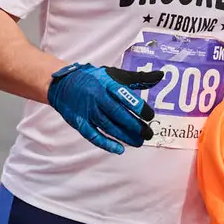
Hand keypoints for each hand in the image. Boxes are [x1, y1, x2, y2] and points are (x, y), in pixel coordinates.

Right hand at [47, 63, 164, 154]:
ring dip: (124, 136)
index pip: (124, 96)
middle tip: (148, 134)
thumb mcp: (114, 74)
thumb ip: (137, 78)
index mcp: (106, 83)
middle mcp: (96, 96)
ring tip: (139, 142)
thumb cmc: (94, 79)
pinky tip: (119, 149)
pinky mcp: (79, 121)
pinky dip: (106, 143)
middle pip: (117, 113)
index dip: (138, 107)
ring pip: (107, 126)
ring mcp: (86, 110)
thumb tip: (160, 75)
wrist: (62, 83)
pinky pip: (93, 135)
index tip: (150, 116)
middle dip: (135, 125)